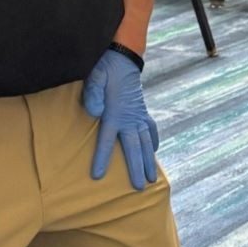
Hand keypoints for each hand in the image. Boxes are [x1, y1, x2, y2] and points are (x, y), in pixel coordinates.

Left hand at [83, 48, 158, 189]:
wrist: (125, 58)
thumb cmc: (107, 70)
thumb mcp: (95, 78)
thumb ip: (93, 95)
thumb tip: (95, 111)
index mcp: (115, 113)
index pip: (108, 140)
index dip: (103, 158)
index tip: (99, 176)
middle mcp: (130, 118)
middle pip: (134, 148)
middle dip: (136, 168)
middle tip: (140, 188)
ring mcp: (139, 115)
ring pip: (146, 142)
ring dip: (148, 161)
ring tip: (152, 179)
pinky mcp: (142, 111)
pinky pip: (151, 129)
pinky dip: (154, 142)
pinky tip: (154, 152)